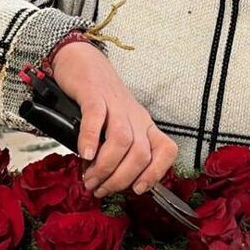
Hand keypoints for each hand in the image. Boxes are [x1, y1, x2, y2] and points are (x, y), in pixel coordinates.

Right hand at [50, 41, 178, 197]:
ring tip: (89, 178)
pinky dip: (91, 139)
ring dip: (105, 166)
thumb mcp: (114, 125)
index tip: (136, 189)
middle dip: (120, 179)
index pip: (166, 150)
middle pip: (141, 153)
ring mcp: (116, 104)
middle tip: (99, 189)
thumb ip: (112, 151)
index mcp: (144, 125)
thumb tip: (103, 181)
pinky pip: (96, 117)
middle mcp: (135, 116)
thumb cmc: (98, 98)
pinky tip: (84, 154)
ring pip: (122, 140)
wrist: (82, 60)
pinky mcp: (93, 93)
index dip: (156, 173)